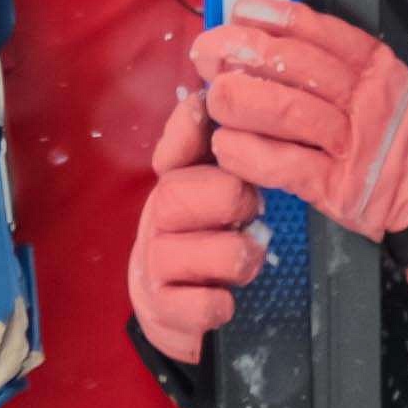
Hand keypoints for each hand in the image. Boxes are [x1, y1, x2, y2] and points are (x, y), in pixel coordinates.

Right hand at [128, 96, 268, 364]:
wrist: (174, 308)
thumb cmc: (207, 238)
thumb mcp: (218, 191)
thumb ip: (220, 149)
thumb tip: (212, 98)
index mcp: (173, 183)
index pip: (173, 147)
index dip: (188, 132)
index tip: (214, 130)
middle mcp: (156, 219)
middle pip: (177, 193)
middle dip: (228, 199)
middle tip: (252, 212)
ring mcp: (154, 265)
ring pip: (191, 251)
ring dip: (236, 256)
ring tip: (249, 259)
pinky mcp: (163, 309)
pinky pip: (198, 304)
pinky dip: (219, 303)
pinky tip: (228, 299)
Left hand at [193, 0, 407, 304]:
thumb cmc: (404, 137)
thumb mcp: (389, 88)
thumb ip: (341, 66)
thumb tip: (271, 38)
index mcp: (379, 70)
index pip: (325, 34)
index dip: (279, 18)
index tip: (241, 11)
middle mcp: (368, 102)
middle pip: (299, 68)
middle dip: (245, 54)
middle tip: (208, 53)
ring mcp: (355, 146)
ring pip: (290, 113)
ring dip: (243, 102)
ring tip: (214, 97)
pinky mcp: (340, 190)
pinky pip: (288, 166)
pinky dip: (251, 154)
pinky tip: (226, 146)